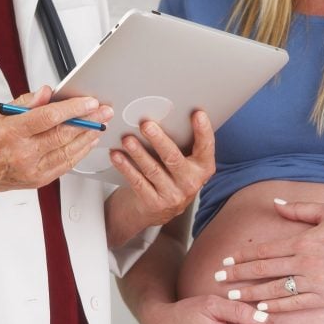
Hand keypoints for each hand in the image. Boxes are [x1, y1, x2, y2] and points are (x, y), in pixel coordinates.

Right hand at [0, 86, 113, 194]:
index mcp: (11, 132)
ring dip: (88, 137)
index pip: (49, 117)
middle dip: (89, 121)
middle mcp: (23, 153)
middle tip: (104, 111)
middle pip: (64, 134)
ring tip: (100, 124)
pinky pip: (65, 165)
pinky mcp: (38, 180)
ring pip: (69, 151)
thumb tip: (46, 92)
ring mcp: (32, 169)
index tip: (89, 102)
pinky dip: (79, 152)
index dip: (73, 109)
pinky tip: (87, 142)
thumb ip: (24, 103)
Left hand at [110, 111, 215, 226]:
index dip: (203, 131)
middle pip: (173, 158)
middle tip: (146, 125)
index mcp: (203, 168)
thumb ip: (183, 143)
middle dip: (159, 140)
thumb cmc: (173, 175)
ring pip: (153, 170)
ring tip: (127, 139)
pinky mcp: (155, 203)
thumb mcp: (186, 162)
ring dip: (138, 153)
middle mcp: (190, 183)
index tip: (198, 114)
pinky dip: (126, 167)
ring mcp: (173, 195)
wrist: (161, 209)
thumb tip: (166, 113)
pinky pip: (138, 182)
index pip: (206, 147)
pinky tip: (117, 155)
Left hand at [218, 200, 323, 311]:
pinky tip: (261, 310)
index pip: (265, 251)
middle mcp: (306, 263)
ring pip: (276, 291)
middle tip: (219, 281)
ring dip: (251, 295)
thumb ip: (299, 210)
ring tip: (233, 299)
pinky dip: (276, 308)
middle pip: (264, 271)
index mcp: (304, 241)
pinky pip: (296, 305)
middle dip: (239, 277)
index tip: (227, 262)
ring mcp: (316, 282)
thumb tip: (276, 204)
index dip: (243, 258)